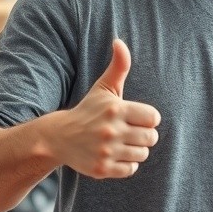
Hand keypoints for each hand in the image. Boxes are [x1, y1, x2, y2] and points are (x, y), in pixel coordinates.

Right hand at [52, 39, 160, 178]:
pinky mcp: (102, 168)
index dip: (148, 119)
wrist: (58, 137)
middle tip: (129, 132)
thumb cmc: (88, 110)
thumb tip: (119, 41)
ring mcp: (106, 151)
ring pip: (142, 154)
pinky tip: (114, 155)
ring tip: (121, 143)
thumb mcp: (103, 88)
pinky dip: (126, 164)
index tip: (136, 118)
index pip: (154, 118)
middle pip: (151, 138)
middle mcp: (111, 131)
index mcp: (115, 109)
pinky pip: (131, 169)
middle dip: (143, 135)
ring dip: (136, 150)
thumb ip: (119, 66)